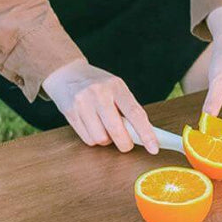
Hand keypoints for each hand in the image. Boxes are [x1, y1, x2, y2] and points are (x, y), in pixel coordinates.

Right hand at [42, 59, 158, 153]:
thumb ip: (128, 109)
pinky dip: (94, 139)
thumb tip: (145, 135)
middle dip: (125, 144)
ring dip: (107, 140)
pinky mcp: (70, 113)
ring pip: (101, 139)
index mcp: (116, 86)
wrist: (67, 73)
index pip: (135, 113)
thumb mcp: (116, 88)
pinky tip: (92, 127)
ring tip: (105, 128)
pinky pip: (88, 140)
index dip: (146, 134)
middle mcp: (99, 93)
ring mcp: (82, 103)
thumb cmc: (98, 85)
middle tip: (126, 144)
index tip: (154, 148)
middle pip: (117, 131)